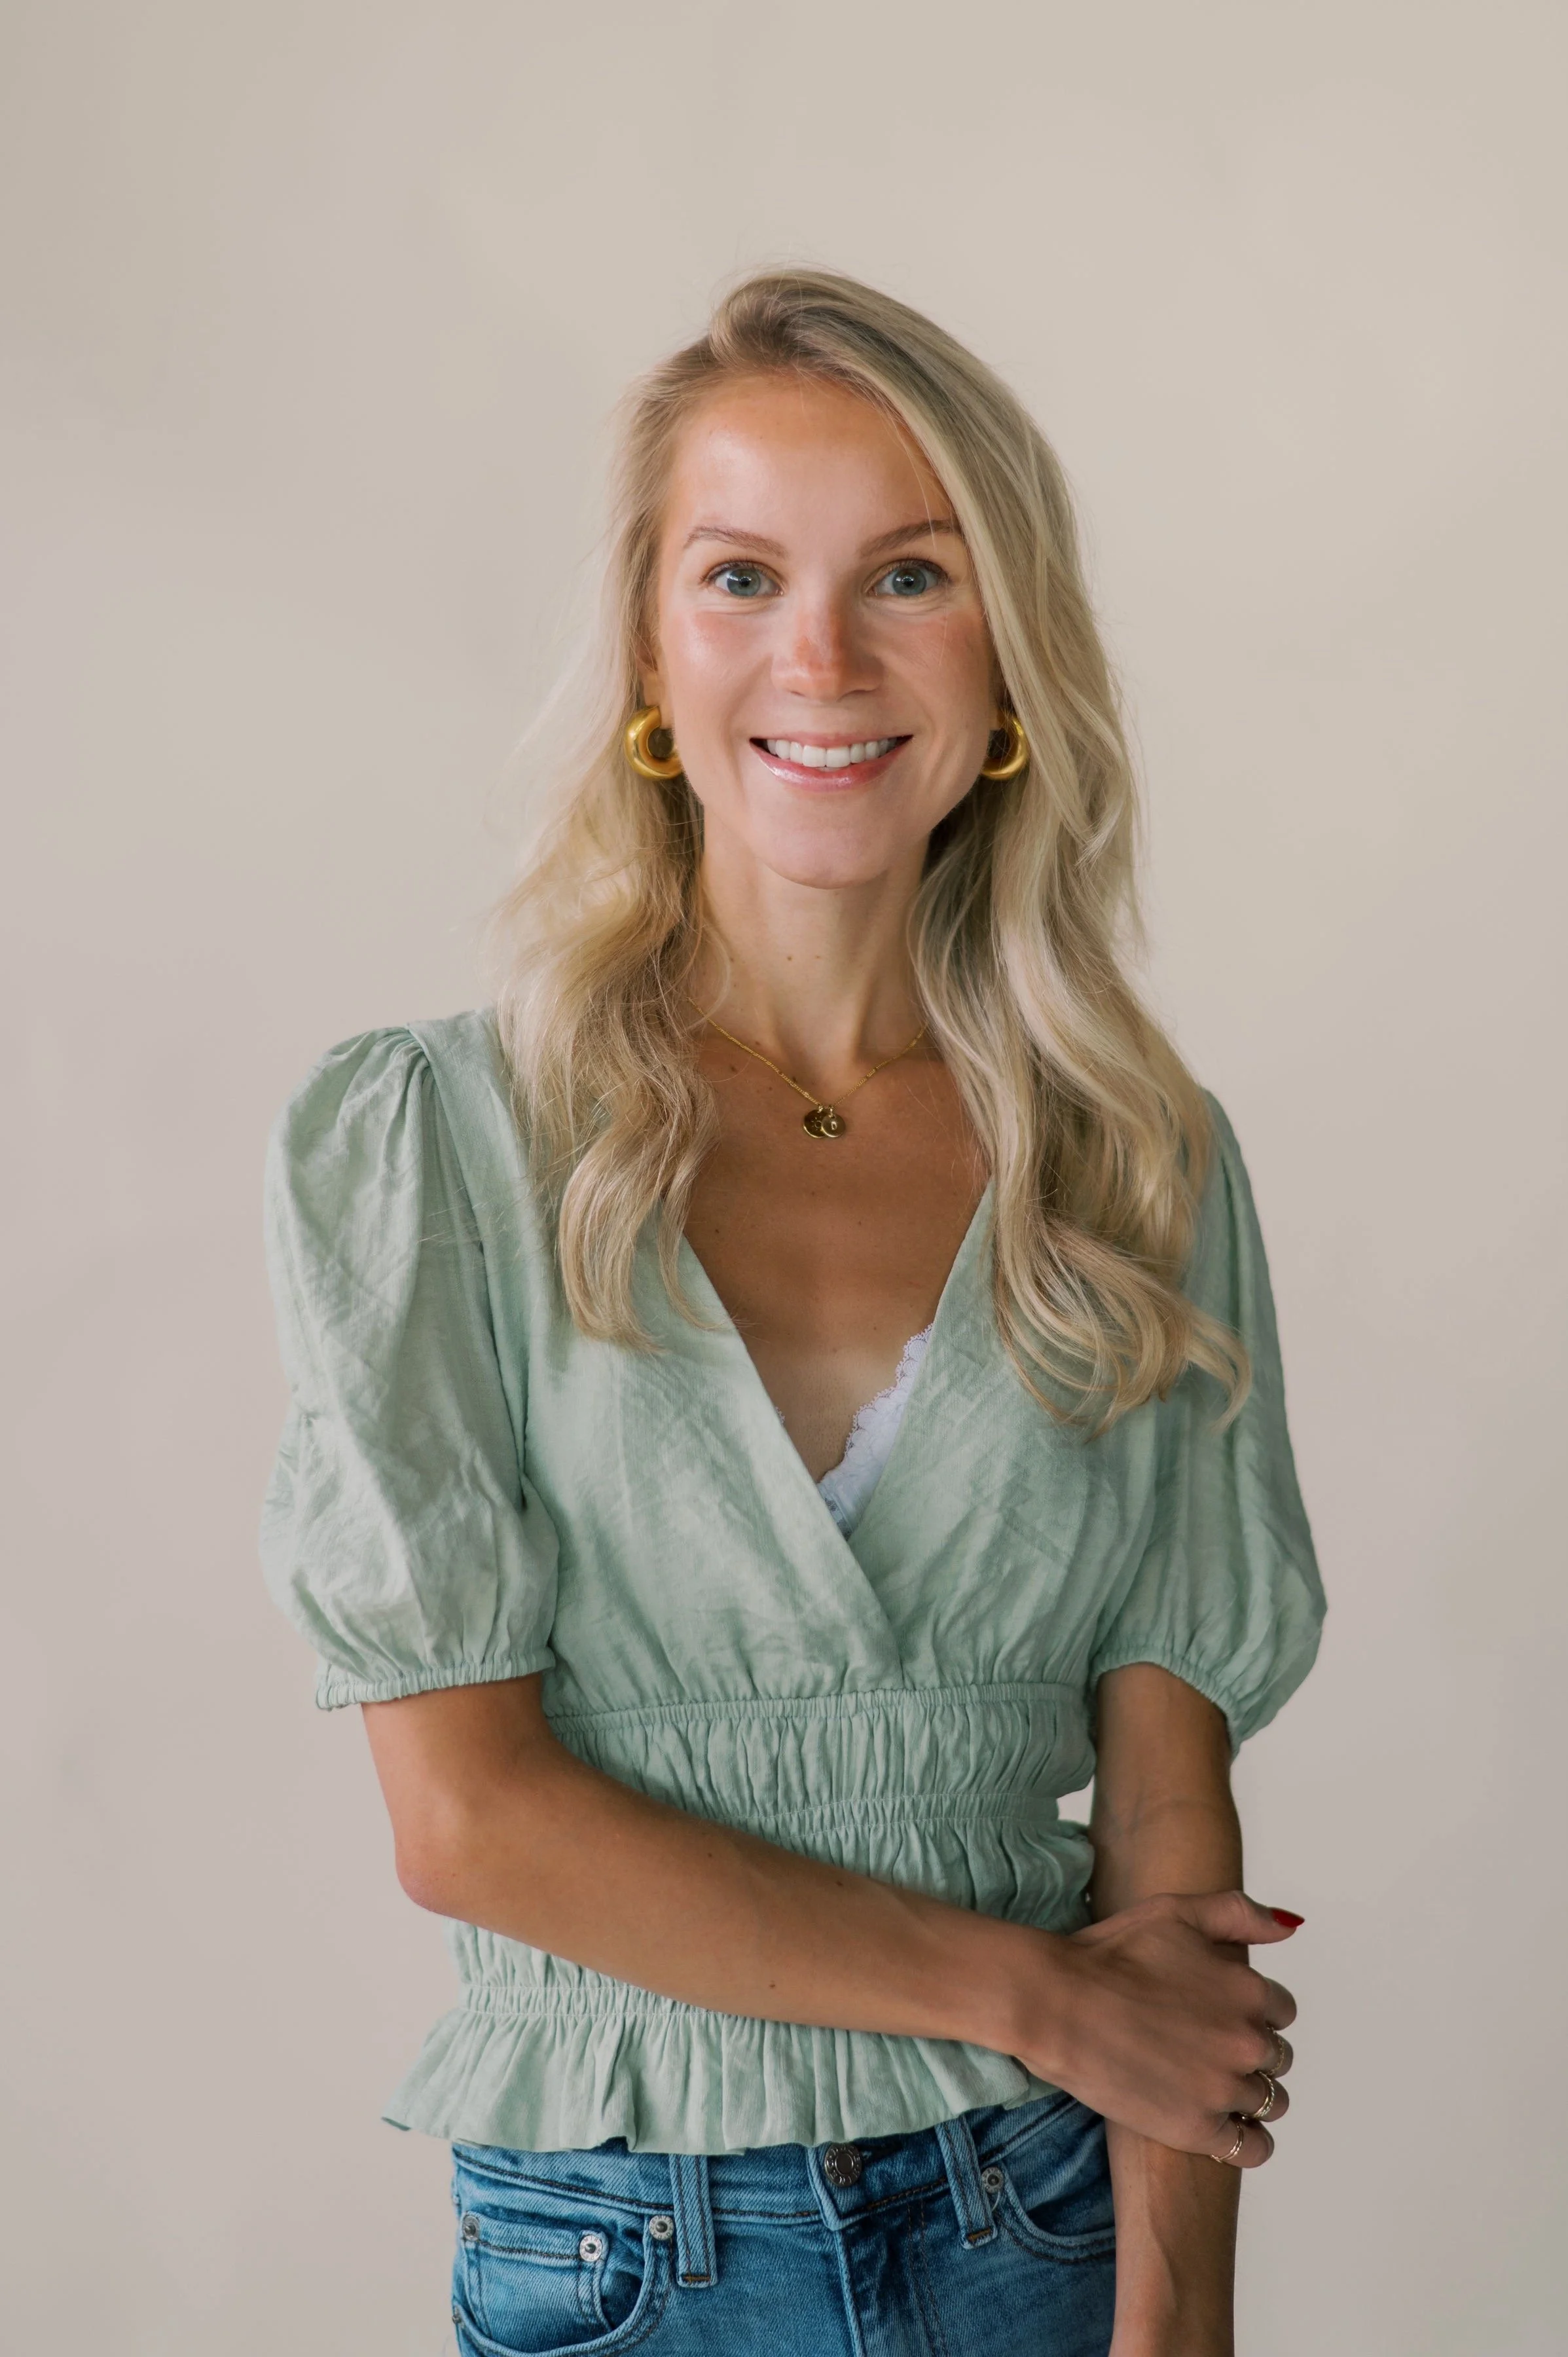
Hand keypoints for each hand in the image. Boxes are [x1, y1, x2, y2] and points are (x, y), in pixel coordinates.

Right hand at [1019, 1890, 1297, 2165]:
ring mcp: (1223, 2089)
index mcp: (1247, 1990)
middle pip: (1277, 2058)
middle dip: (1248, 2052)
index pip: (1281, 2011)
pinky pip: (1252, 2148)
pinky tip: (1224, 2127)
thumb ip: (1239, 1913)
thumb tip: (1288, 1927)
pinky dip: (1247, 2141)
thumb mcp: (1176, 1912)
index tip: (1218, 2013)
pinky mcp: (1197, 2129)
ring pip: (1270, 2102)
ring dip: (1247, 2095)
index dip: (1250, 2011)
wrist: (1057, 2004)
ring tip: (1207, 2085)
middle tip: (1204, 2047)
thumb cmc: (1110, 1954)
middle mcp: (1245, 2041)